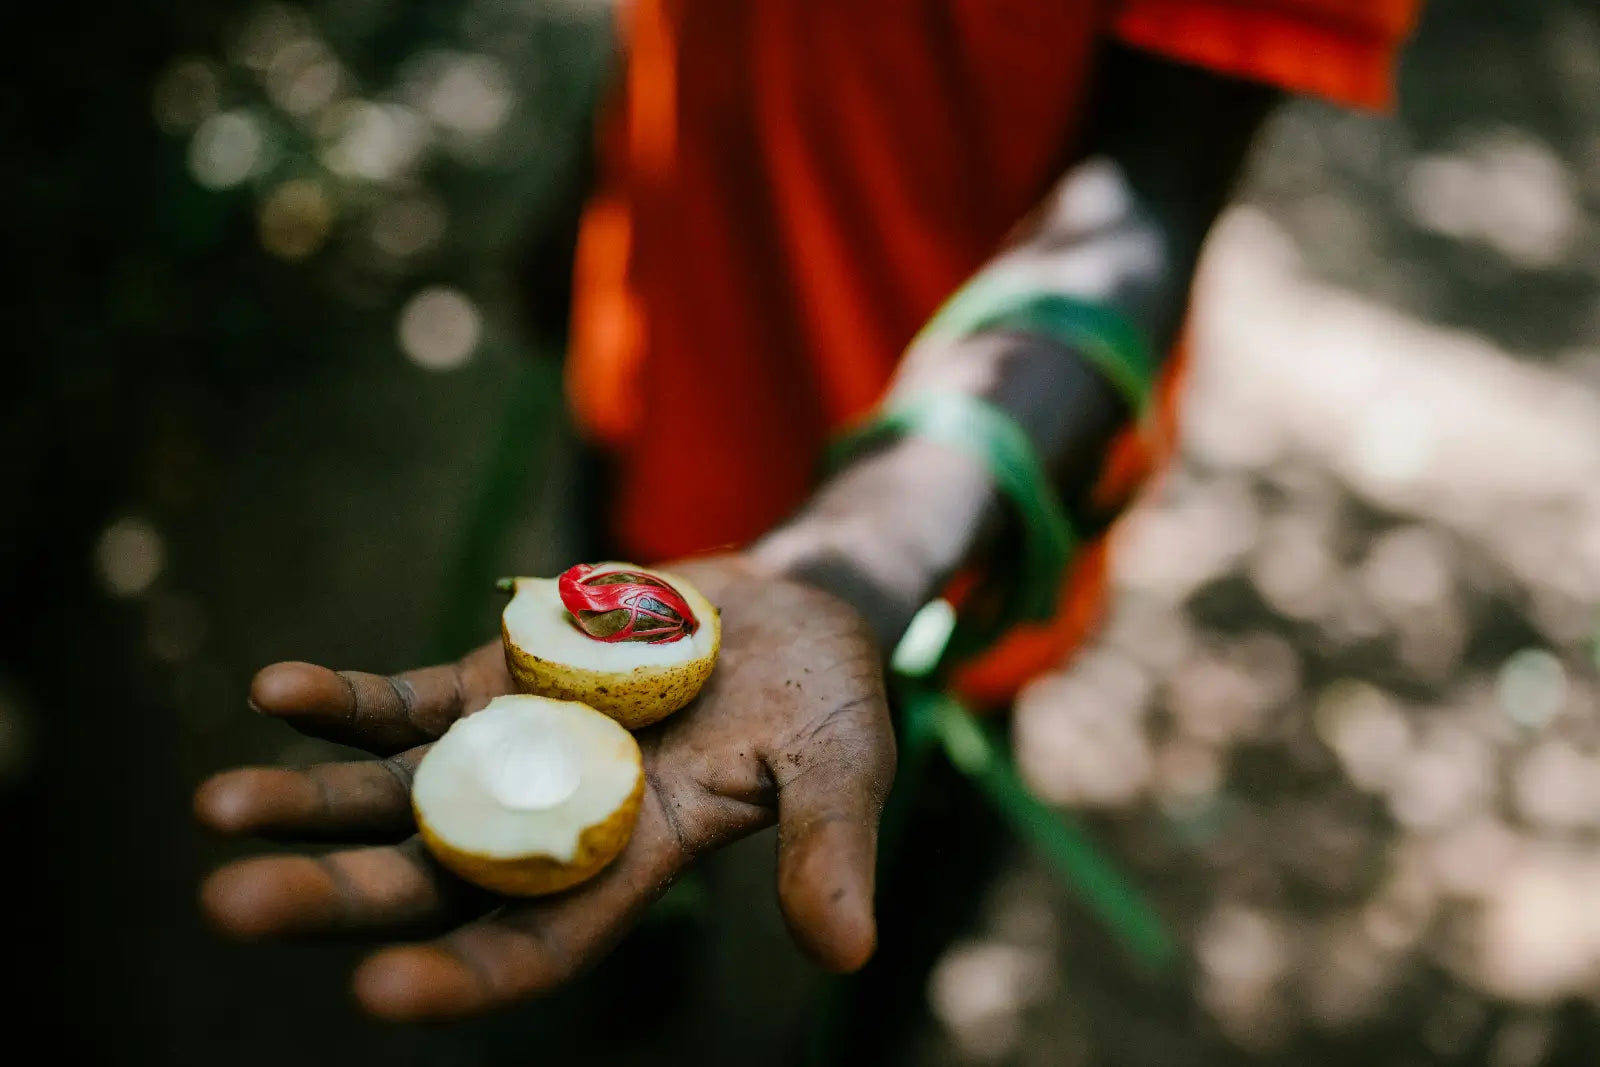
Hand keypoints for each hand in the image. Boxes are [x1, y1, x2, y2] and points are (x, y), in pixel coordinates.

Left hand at [195, 555, 895, 1020]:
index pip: (533, 945)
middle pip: (429, 877)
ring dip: (308, 801)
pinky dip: (344, 700)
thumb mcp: (841, 769)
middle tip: (232, 906)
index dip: (461, 976)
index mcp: (628, 866)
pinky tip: (277, 692)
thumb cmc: (826, 701)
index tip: (380, 993)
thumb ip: (826, 849)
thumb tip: (845, 949)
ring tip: (217, 809)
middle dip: (334, 896)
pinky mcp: (492, 681)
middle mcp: (549, 824)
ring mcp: (511, 750)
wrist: (789, 607)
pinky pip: (403, 700)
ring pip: (392, 792)